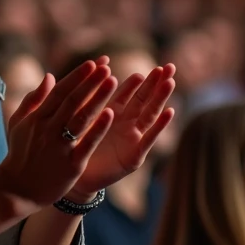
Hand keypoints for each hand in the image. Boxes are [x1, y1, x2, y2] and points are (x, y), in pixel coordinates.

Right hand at [0, 59, 118, 211]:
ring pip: (82, 118)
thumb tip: (50, 76)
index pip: (60, 91)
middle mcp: (48, 129)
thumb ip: (34, 99)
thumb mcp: (19, 123)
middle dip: (90, 82)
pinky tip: (111, 113)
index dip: (77, 76)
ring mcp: (60, 147)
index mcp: (37, 118)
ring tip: (113, 82)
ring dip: (97, 97)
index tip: (93, 63)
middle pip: (73, 101)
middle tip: (107, 67)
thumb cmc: (20, 153)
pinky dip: (99, 128)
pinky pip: (87, 143)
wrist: (17, 189)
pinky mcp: (71, 164)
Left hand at [67, 62, 176, 201]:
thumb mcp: (80, 117)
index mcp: (113, 113)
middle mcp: (126, 125)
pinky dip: (159, 125)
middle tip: (169, 67)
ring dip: (160, 98)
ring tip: (170, 82)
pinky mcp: (133, 157)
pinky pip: (148, 139)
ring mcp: (132, 140)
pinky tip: (169, 111)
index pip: (129, 93)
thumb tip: (89, 68)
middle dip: (156, 84)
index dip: (140, 80)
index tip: (150, 65)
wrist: (75, 179)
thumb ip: (87, 94)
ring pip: (149, 115)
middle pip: (144, 100)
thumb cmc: (76, 147)